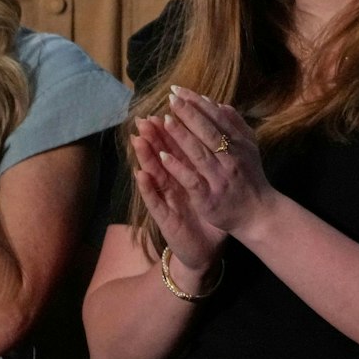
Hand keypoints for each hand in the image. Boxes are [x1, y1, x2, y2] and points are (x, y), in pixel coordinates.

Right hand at [129, 123, 227, 270]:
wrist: (207, 249)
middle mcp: (174, 185)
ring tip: (137, 139)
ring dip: (144, 157)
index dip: (172, 130)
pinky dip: (148, 187)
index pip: (178, 148)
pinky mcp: (165, 218)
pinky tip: (141, 174)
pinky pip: (155, 201)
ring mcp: (167, 201)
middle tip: (144, 117)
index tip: (166, 108)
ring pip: (154, 174)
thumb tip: (222, 139)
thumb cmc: (211, 216)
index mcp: (188, 175)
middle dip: (154, 137)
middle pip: (162, 156)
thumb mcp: (214, 187)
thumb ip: (212, 166)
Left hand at [149, 87, 275, 238]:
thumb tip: (219, 104)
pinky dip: (177, 167)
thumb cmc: (251, 178)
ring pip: (199, 153)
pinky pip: (191, 179)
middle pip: (208, 132)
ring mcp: (220, 178)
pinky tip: (162, 156)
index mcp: (240, 144)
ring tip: (164, 120)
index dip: (198, 104)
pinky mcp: (209, 197)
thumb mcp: (250, 148)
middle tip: (171, 98)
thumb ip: (236, 125)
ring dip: (181, 136)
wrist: (259, 214)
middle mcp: (231, 159)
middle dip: (189, 114)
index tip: (179, 91)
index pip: (218, 118)